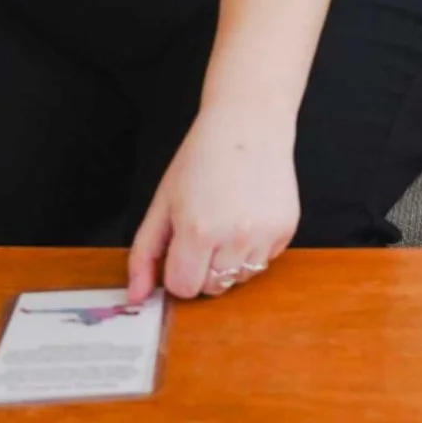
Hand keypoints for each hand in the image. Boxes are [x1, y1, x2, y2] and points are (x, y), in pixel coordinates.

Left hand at [126, 105, 300, 302]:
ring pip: (241, 279)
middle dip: (203, 269)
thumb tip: (135, 298)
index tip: (181, 248)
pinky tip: (248, 216)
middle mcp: (234, 239)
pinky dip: (254, 248)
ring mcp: (265, 236)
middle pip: (213, 288)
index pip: (183, 288)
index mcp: (197, 232)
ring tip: (227, 223)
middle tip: (204, 232)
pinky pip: (265, 261)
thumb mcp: (162, 203)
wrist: (248, 124)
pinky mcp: (286, 230)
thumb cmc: (201, 159)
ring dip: (230, 262)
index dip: (177, 271)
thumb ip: (144, 255)